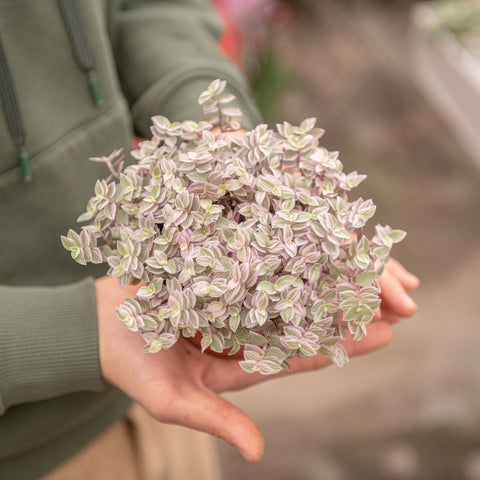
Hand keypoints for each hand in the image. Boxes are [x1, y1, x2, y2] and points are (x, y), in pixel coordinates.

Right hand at [95, 267, 416, 462]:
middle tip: (391, 295)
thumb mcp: (174, 400)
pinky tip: (306, 236)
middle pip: (302, 316)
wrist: (96, 325)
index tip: (383, 332)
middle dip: (343, 306)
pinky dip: (280, 249)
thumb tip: (259, 452)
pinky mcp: (216, 270)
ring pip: (285, 284)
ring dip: (321, 273)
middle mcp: (243, 327)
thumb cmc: (131, 366)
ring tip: (361, 263)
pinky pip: (253, 259)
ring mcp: (230, 296)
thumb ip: (218, 420)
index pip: (301, 353)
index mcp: (241, 361)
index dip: (341, 344)